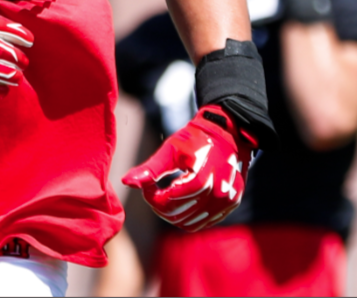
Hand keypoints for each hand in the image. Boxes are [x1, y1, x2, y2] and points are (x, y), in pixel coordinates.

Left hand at [122, 105, 256, 231]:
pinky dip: (189, 217)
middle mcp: (218, 195)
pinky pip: (204, 222)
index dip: (151, 197)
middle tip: (154, 191)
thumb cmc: (195, 139)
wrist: (226, 133)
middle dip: (159, 206)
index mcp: (202, 181)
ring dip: (173, 214)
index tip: (147, 186)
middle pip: (177, 216)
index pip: (168, 204)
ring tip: (166, 196)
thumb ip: (150, 169)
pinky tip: (181, 201)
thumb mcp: (170, 150)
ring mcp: (226, 202)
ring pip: (189, 223)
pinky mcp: (230, 205)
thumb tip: (126, 182)